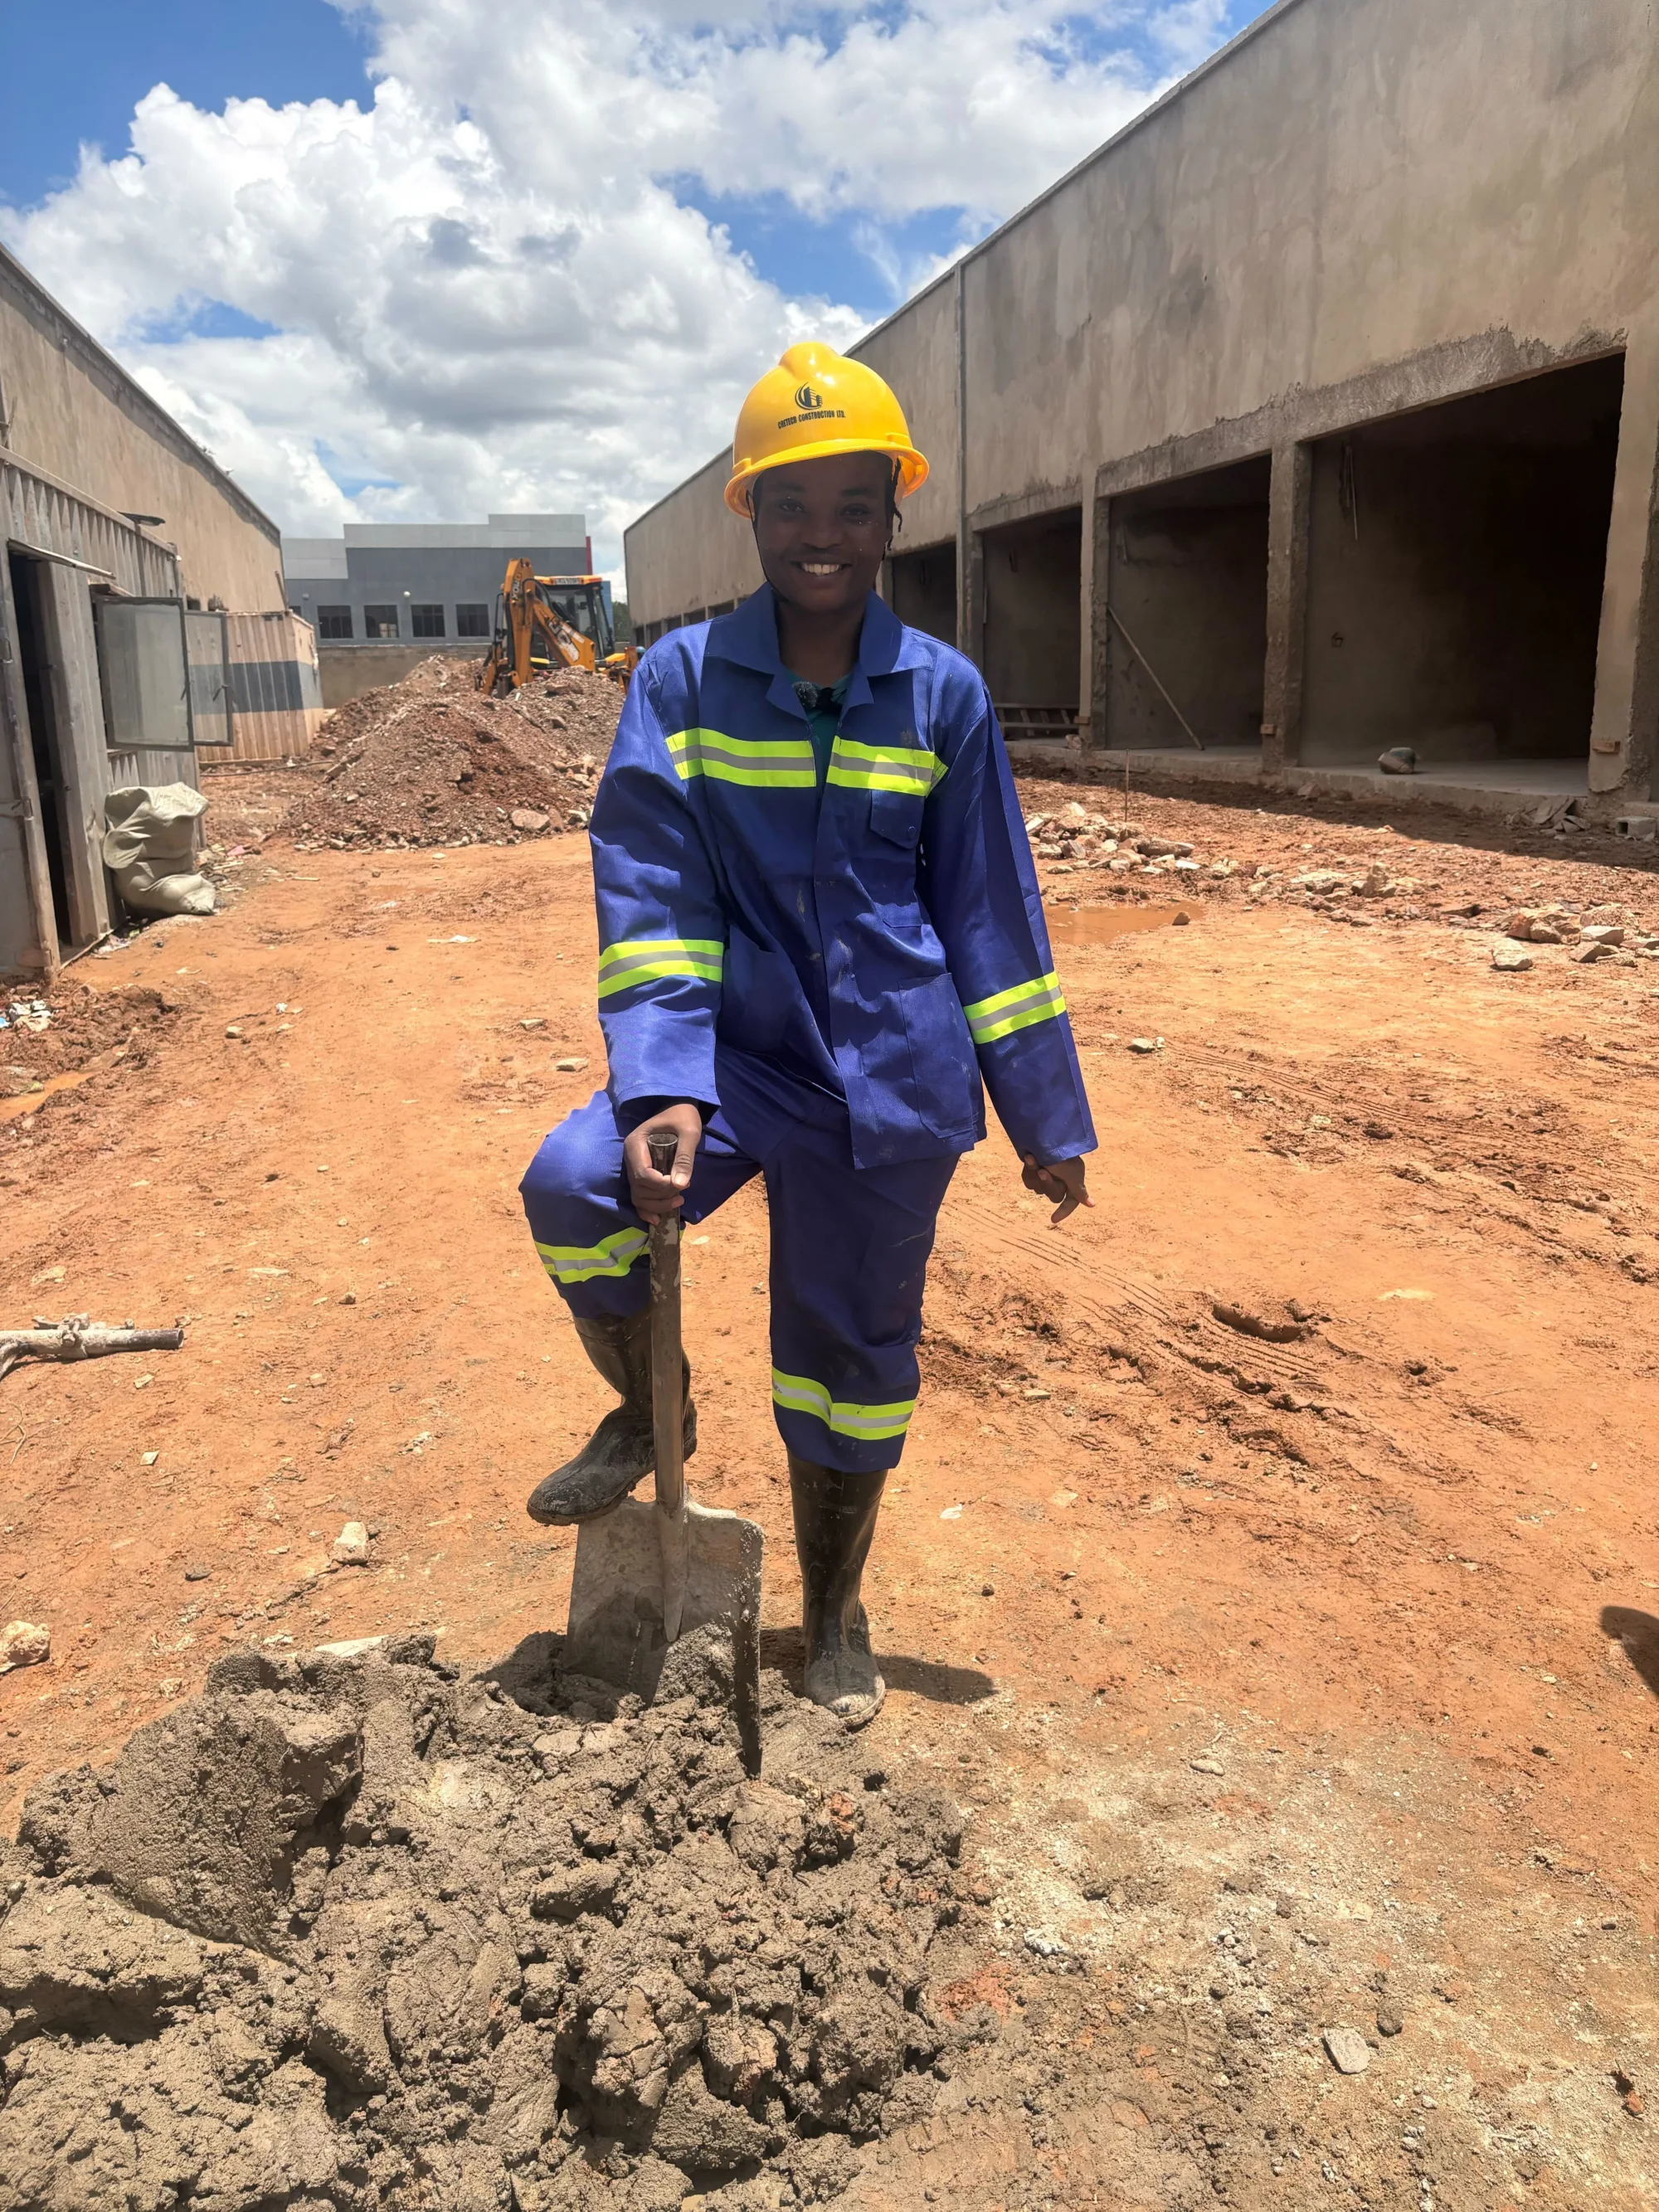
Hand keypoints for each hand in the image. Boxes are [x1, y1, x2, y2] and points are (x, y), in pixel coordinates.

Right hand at [624, 1103, 702, 1223]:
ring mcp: (633, 1166)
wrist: (679, 1107)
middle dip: (661, 1196)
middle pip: (639, 1189)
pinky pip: (638, 1195)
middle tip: (683, 1193)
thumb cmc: (683, 1115)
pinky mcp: (640, 1172)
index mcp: (636, 1144)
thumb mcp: (690, 1133)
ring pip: (638, 1196)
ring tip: (679, 1201)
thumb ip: (685, 1157)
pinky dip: (646, 1209)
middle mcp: (630, 1157)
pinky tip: (658, 1218)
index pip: (643, 1175)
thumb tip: (680, 1186)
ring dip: (656, 1205)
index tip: (683, 1184)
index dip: (661, 1186)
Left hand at [1021, 1153, 1091, 1226]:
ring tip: (1033, 1158)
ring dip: (1034, 1174)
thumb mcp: (1072, 1173)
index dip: (1064, 1211)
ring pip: (1037, 1188)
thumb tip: (1091, 1205)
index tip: (1052, 1219)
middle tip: (1044, 1170)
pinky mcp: (1033, 1169)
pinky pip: (1027, 1180)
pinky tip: (1028, 1158)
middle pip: (1052, 1195)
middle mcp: (1060, 1178)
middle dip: (1046, 1184)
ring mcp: (1046, 1173)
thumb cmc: (1060, 1153)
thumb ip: (1079, 1191)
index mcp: (1073, 1180)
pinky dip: (1027, 1170)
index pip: (1071, 1201)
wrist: (1041, 1132)